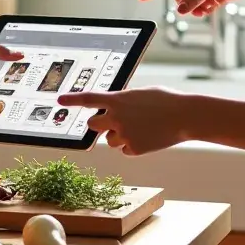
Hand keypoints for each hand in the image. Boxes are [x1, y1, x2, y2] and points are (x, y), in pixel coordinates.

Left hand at [62, 87, 188, 155]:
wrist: (185, 116)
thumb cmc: (166, 101)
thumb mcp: (141, 94)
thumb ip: (124, 100)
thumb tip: (114, 106)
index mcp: (118, 99)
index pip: (89, 99)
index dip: (72, 100)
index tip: (59, 100)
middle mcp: (117, 117)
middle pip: (93, 124)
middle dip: (100, 124)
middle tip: (113, 121)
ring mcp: (124, 134)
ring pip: (111, 139)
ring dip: (120, 135)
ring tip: (142, 128)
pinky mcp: (134, 149)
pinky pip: (125, 149)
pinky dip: (133, 145)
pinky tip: (148, 137)